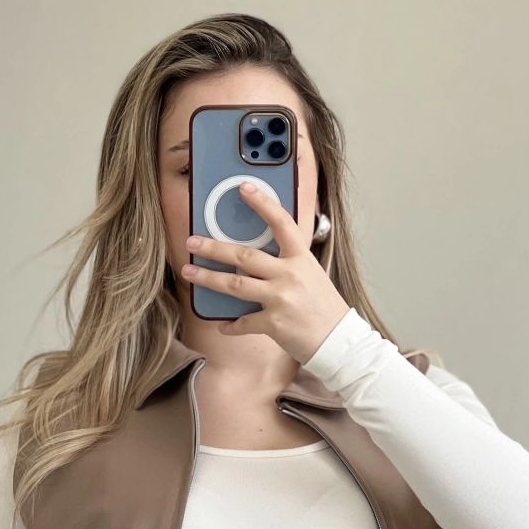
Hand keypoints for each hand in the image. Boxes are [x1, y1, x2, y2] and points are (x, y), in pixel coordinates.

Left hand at [182, 181, 350, 362]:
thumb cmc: (325, 308)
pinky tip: (222, 324)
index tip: (243, 187)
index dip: (262, 203)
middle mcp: (290, 274)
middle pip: (244, 256)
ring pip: (235, 284)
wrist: (340, 341)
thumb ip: (288, 264)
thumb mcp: (311, 276)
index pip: (281, 223)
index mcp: (301, 258)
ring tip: (189, 272)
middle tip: (192, 242)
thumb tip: (255, 259)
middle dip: (213, 248)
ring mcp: (281, 298)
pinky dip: (231, 324)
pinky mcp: (274, 323)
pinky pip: (243, 321)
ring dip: (208, 278)